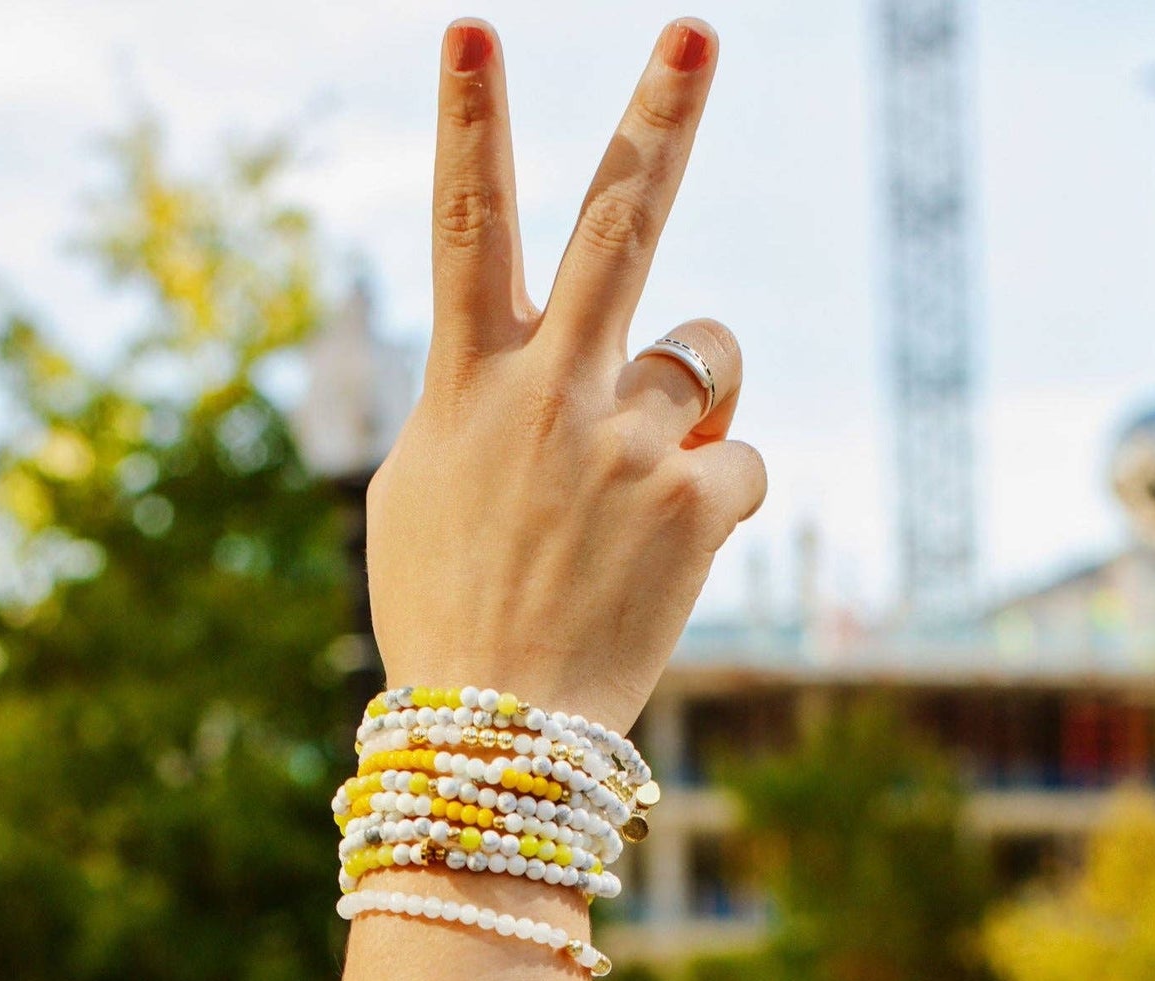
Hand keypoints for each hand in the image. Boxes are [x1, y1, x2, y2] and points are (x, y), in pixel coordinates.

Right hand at [366, 17, 764, 734]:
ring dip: (693, 402)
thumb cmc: (447, 614)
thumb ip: (473, 411)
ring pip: (708, 358)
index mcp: (468, 386)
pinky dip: (714, 505)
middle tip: (696, 33)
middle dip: (659, 116)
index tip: (471, 29)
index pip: (465, 228)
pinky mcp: (693, 500)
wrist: (497, 734)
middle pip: (616, 222)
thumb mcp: (414, 498)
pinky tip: (664, 560)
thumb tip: (540, 368)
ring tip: (636, 489)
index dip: (467, 122)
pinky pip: (740, 464)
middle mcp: (548, 392)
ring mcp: (624, 442)